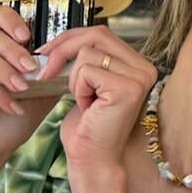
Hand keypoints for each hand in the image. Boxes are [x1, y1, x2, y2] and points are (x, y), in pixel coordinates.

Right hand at [0, 4, 56, 167]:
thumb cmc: (9, 121)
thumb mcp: (39, 94)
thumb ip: (50, 73)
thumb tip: (71, 58)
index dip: (10, 20)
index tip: (28, 37)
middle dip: (13, 49)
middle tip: (31, 68)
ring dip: (3, 67)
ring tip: (21, 87)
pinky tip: (11, 105)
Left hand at [47, 26, 157, 179]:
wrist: (92, 159)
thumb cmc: (88, 126)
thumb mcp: (87, 83)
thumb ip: (86, 58)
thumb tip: (61, 37)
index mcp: (138, 64)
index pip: (102, 33)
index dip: (71, 37)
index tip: (47, 51)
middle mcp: (145, 68)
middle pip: (96, 35)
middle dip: (64, 48)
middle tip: (46, 70)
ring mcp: (140, 77)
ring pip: (88, 53)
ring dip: (74, 78)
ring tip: (83, 100)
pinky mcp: (127, 88)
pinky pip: (87, 71)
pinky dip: (78, 89)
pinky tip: (88, 107)